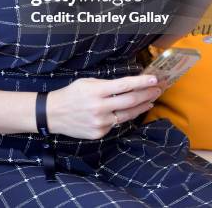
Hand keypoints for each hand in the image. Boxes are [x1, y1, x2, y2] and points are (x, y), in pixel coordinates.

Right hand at [47, 75, 161, 139]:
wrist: (54, 114)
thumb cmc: (71, 94)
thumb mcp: (87, 82)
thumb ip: (107, 84)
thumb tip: (128, 85)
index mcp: (96, 90)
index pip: (124, 85)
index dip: (141, 82)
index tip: (154, 79)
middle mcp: (99, 107)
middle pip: (130, 101)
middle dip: (147, 94)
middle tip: (158, 89)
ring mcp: (100, 122)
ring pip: (127, 114)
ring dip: (142, 106)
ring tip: (151, 100)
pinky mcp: (99, 133)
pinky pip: (116, 124)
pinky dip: (125, 116)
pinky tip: (131, 111)